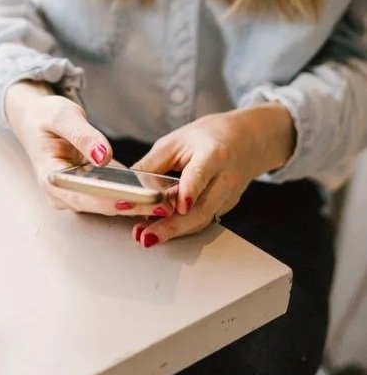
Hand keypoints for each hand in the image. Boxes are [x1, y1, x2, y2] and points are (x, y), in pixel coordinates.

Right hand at [5, 81, 173, 216]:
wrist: (36, 119)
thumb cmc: (45, 117)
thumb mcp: (62, 116)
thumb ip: (82, 135)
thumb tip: (103, 156)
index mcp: (50, 176)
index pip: (80, 195)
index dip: (106, 201)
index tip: (131, 201)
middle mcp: (61, 193)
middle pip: (98, 206)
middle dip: (129, 206)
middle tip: (161, 203)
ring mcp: (75, 194)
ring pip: (108, 206)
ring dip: (135, 204)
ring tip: (166, 200)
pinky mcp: (89, 190)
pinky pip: (112, 196)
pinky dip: (133, 195)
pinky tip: (157, 192)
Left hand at [129, 104, 294, 246]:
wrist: (247, 140)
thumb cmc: (210, 137)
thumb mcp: (177, 141)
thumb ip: (152, 163)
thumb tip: (126, 183)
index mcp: (214, 153)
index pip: (202, 173)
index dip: (189, 190)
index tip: (178, 205)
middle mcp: (225, 178)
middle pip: (201, 208)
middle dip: (172, 226)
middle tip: (146, 236)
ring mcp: (228, 196)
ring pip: (201, 219)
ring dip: (173, 232)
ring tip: (146, 237)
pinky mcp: (225, 207)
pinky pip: (201, 220)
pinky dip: (180, 228)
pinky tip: (159, 231)